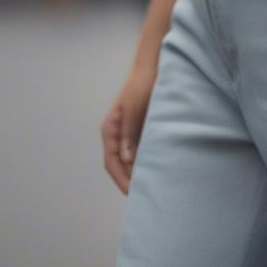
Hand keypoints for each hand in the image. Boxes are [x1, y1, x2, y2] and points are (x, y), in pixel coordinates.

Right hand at [101, 65, 157, 193]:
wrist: (152, 70)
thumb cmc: (141, 87)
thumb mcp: (133, 109)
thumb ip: (128, 134)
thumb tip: (127, 160)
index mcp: (110, 131)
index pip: (112, 162)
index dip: (121, 180)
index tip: (132, 193)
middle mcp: (117, 135)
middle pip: (120, 165)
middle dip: (129, 181)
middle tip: (144, 197)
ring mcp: (128, 134)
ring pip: (130, 160)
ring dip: (138, 173)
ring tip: (151, 188)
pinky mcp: (140, 131)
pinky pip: (140, 151)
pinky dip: (146, 162)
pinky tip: (157, 170)